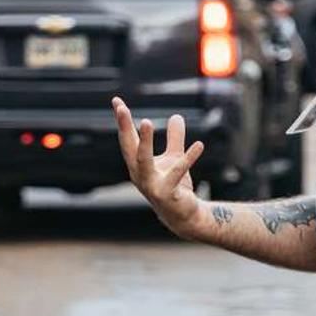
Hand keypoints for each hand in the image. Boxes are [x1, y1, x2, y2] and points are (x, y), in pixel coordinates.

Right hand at [114, 97, 207, 237]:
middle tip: (121, 109)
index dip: (122, 121)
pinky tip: (199, 145)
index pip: (127, 139)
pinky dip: (188, 158)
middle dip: (124, 128)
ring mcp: (151, 185)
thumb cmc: (174, 186)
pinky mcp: (168, 194)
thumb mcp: (174, 158)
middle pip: (129, 148)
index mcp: (137, 164)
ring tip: (146, 122)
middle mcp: (139, 174)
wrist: (183, 215)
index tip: (116, 100)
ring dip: (144, 142)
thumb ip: (175, 138)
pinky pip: (177, 173)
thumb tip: (176, 116)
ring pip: (143, 161)